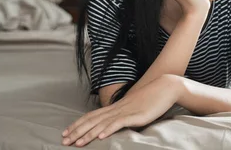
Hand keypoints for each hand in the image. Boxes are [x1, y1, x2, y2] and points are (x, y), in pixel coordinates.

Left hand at [62, 75, 182, 146]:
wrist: (166, 86)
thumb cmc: (152, 98)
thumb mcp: (135, 107)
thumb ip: (124, 115)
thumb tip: (116, 124)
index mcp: (116, 106)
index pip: (92, 115)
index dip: (78, 124)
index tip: (66, 132)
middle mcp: (117, 108)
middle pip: (93, 120)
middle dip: (77, 131)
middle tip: (64, 141)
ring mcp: (126, 111)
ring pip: (103, 123)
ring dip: (88, 134)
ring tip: (77, 143)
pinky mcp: (136, 115)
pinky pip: (119, 123)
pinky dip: (108, 130)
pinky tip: (100, 137)